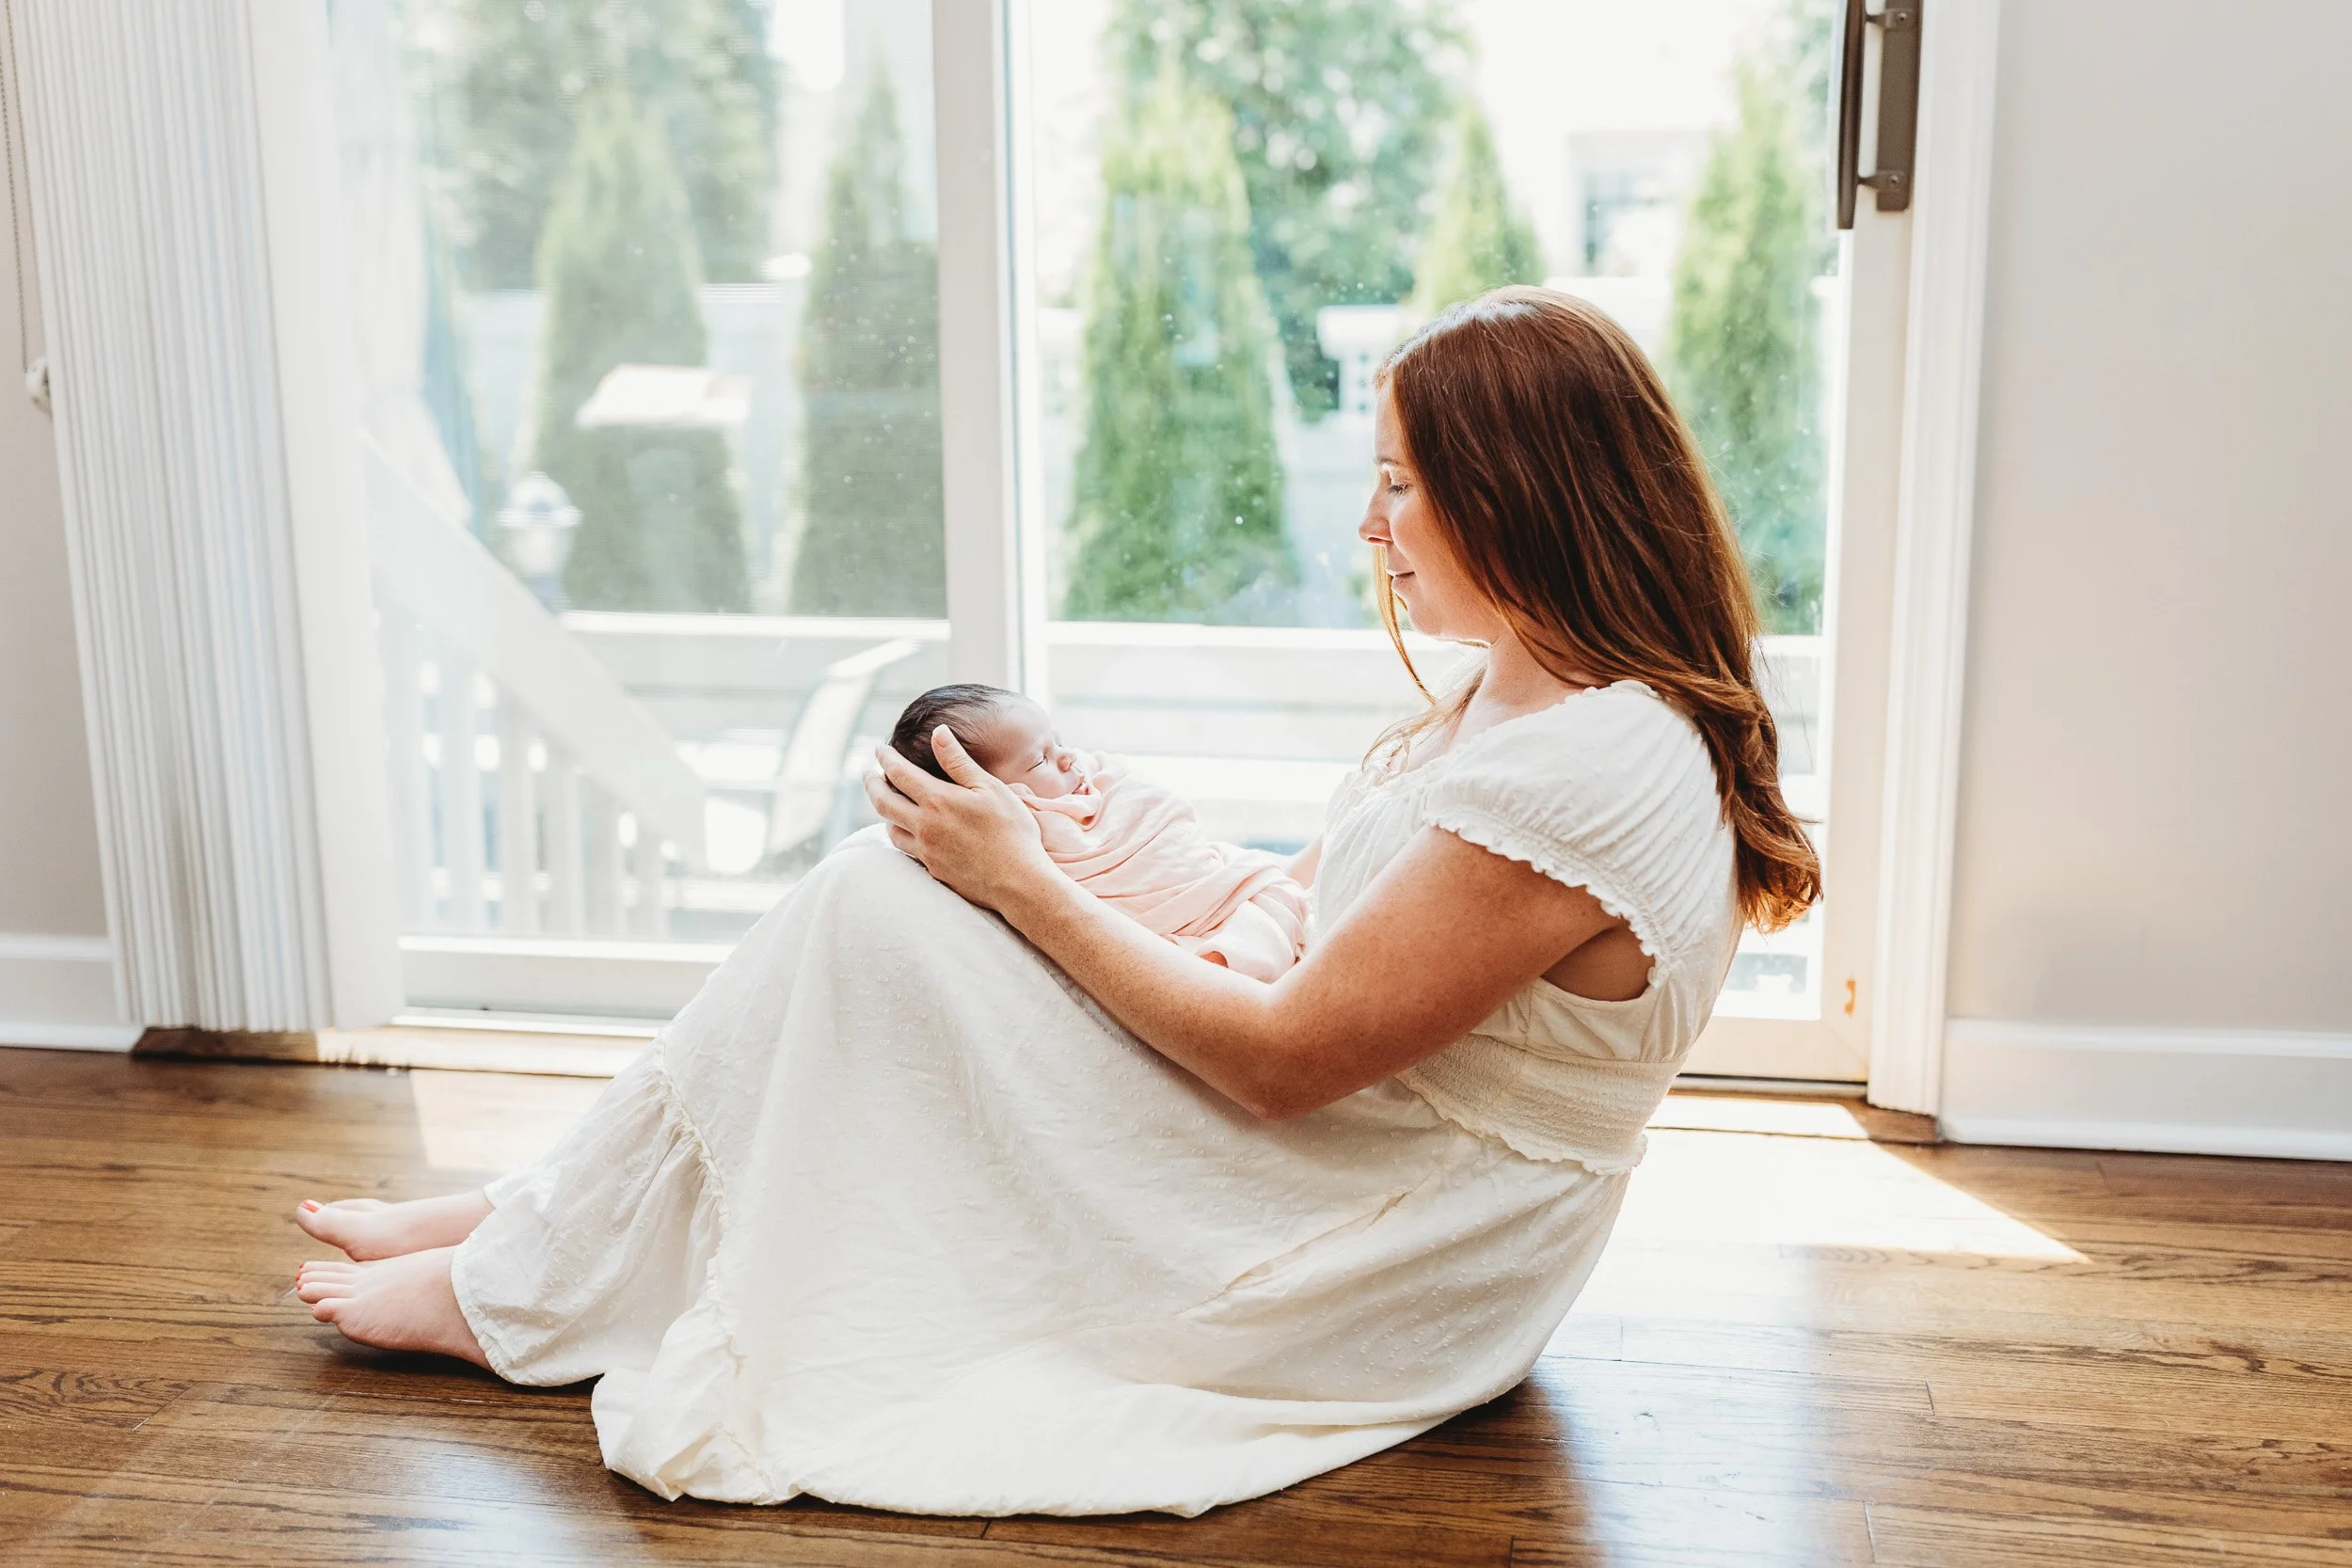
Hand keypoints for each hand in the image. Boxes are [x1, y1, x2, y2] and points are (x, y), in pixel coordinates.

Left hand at [864, 727, 1055, 910]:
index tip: (879, 749)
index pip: (899, 773)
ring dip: (884, 812)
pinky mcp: (933, 869)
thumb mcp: (989, 788)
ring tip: (887, 802)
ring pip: (890, 829)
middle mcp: (924, 826)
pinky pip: (906, 849)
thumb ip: (958, 761)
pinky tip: (908, 833)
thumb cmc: (1011, 831)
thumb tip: (938, 733)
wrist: (1018, 882)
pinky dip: (899, 835)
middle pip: (883, 802)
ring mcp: (926, 851)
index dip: (885, 758)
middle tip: (867, 774)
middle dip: (871, 784)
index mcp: (937, 801)